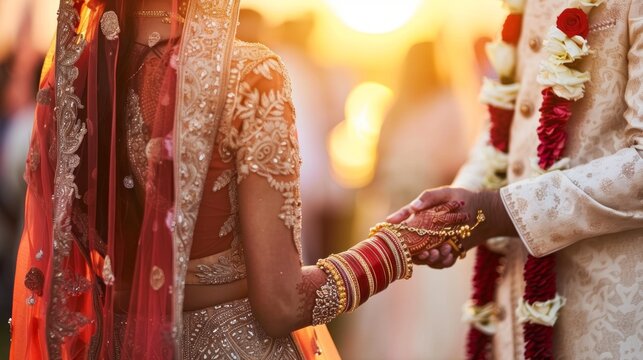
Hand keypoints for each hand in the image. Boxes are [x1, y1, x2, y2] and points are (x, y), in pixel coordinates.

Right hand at [388, 187, 516, 268]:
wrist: (486, 212)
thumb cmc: (464, 199)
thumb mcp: (447, 193)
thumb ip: (428, 197)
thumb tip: (413, 208)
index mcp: (420, 218)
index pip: (403, 223)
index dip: (395, 224)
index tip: (390, 224)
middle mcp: (425, 233)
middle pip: (411, 247)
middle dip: (415, 252)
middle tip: (425, 252)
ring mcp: (435, 244)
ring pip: (426, 258)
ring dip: (432, 258)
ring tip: (443, 249)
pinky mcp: (447, 252)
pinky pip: (441, 263)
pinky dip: (444, 260)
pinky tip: (450, 252)